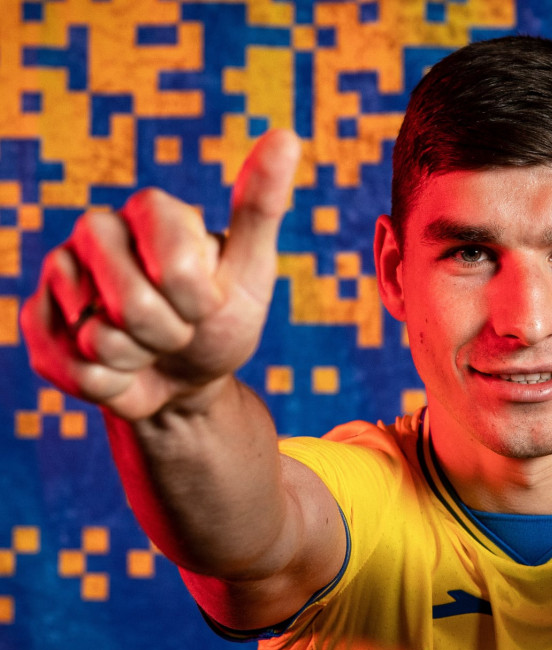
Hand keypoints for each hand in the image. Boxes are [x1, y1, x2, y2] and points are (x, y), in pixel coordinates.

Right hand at [20, 130, 300, 420]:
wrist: (188, 377)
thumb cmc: (223, 319)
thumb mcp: (251, 269)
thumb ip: (259, 205)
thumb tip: (286, 135)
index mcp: (149, 211)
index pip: (175, 267)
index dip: (199, 301)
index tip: (208, 301)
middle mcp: (97, 231)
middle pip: (131, 306)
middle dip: (168, 334)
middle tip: (178, 326)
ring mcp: (61, 276)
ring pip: (101, 342)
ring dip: (139, 359)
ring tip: (147, 344)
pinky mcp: (37, 325)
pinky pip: (80, 372)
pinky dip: (113, 384)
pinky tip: (118, 365)